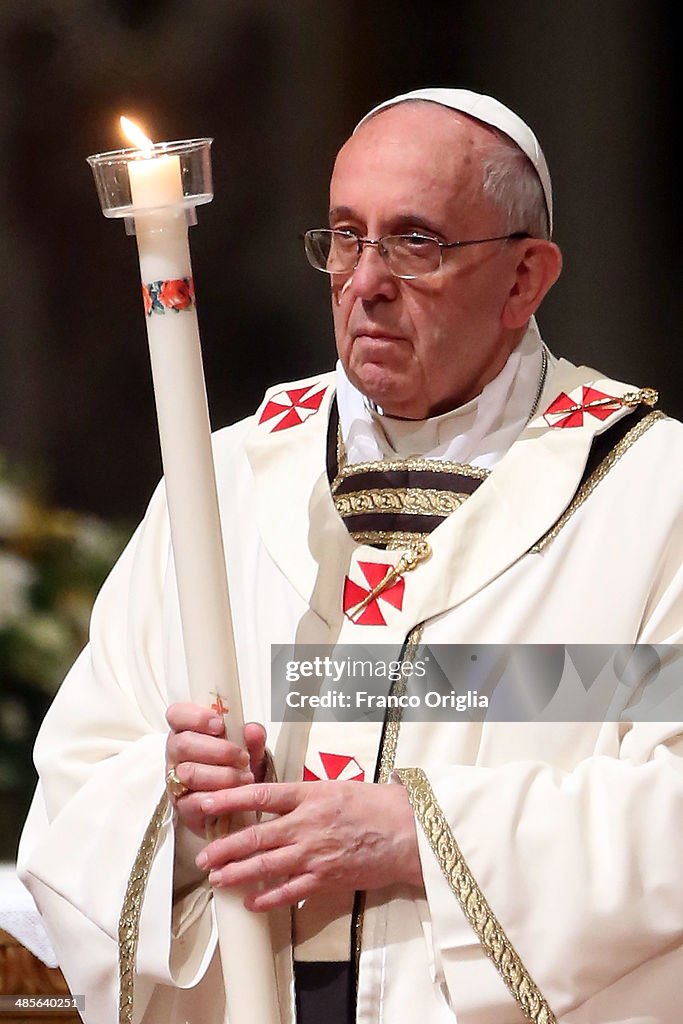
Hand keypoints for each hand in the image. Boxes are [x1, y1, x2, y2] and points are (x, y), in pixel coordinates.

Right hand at [165, 702, 266, 837]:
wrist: (239, 806)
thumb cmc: (238, 770)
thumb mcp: (251, 751)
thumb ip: (253, 739)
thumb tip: (253, 730)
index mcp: (188, 731)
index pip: (176, 714)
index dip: (195, 716)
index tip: (220, 725)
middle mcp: (177, 754)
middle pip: (183, 743)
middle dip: (219, 750)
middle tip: (242, 757)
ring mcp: (176, 781)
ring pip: (189, 773)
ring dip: (222, 775)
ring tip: (245, 777)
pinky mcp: (182, 807)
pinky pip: (193, 801)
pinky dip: (217, 797)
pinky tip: (234, 795)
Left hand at [195, 780, 422, 910]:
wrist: (406, 832)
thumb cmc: (373, 805)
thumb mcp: (335, 787)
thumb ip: (303, 795)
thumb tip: (273, 800)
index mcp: (310, 795)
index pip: (261, 794)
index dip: (230, 798)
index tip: (206, 802)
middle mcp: (307, 824)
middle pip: (256, 835)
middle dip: (225, 846)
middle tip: (203, 854)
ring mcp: (314, 854)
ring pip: (265, 865)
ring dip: (237, 873)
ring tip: (216, 878)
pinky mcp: (325, 879)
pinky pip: (289, 891)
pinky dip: (266, 897)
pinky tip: (250, 901)